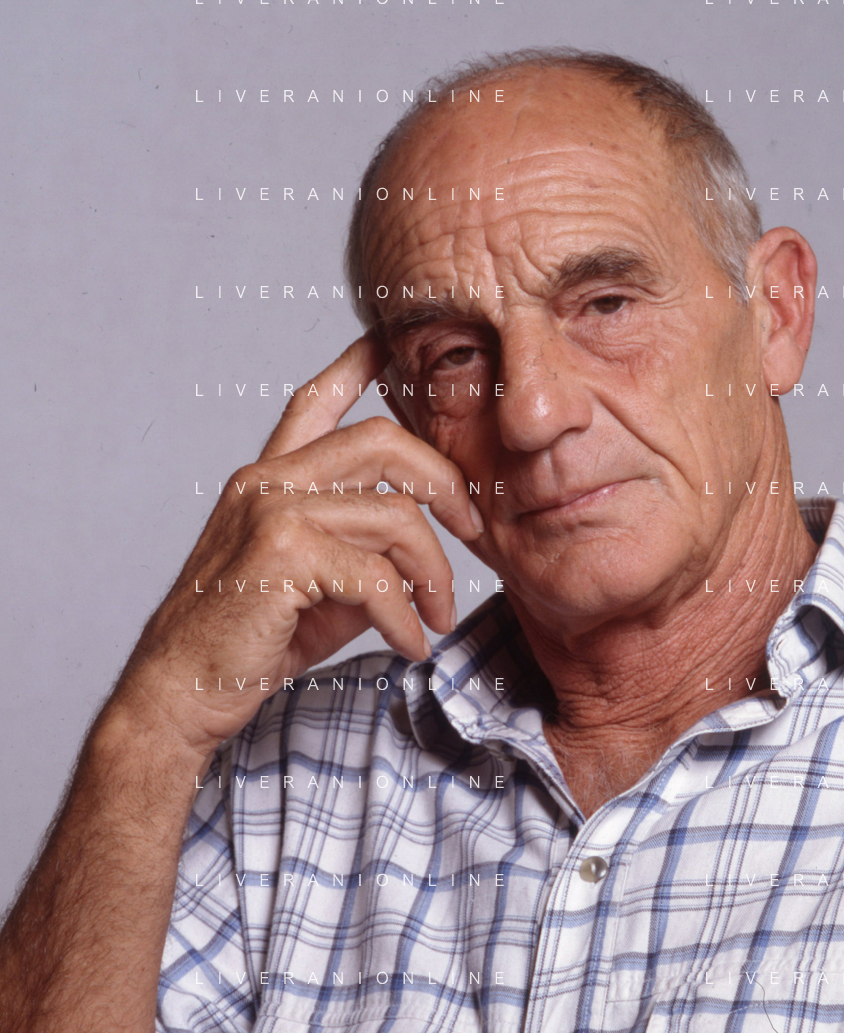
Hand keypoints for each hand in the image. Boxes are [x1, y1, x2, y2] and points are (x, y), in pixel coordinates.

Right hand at [113, 334, 483, 758]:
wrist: (181, 692)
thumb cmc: (247, 638)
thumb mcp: (317, 586)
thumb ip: (365, 553)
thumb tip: (422, 558)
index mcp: (270, 478)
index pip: (314, 402)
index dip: (355, 366)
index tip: (387, 341)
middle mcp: (267, 481)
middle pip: (381, 441)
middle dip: (444, 480)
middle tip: (473, 527)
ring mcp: (272, 513)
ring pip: (393, 516)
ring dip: (433, 572)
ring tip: (438, 616)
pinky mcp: (280, 556)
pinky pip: (376, 577)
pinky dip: (406, 616)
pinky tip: (412, 643)